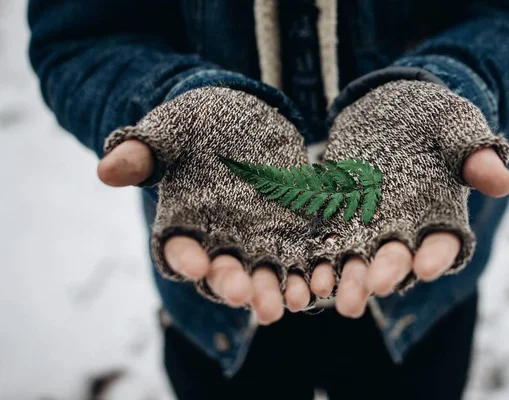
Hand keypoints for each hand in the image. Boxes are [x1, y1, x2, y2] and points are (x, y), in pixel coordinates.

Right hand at [98, 86, 333, 324]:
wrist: (244, 115)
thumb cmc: (196, 123)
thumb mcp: (169, 130)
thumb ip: (142, 152)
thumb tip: (106, 170)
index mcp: (183, 224)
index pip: (177, 249)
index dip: (183, 257)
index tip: (193, 263)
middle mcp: (219, 241)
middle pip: (223, 273)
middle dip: (232, 285)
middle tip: (243, 294)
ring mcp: (257, 241)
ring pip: (264, 275)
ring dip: (274, 290)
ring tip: (286, 301)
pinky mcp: (292, 233)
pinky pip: (301, 259)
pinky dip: (309, 273)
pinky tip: (320, 282)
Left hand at [307, 79, 508, 317]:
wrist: (387, 109)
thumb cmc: (430, 117)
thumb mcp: (455, 126)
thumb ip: (474, 153)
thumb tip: (503, 182)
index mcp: (441, 215)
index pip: (444, 242)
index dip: (437, 255)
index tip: (427, 267)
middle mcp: (406, 230)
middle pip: (398, 260)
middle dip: (388, 274)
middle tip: (377, 287)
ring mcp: (370, 228)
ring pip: (362, 263)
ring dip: (352, 282)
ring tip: (340, 299)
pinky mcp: (338, 220)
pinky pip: (330, 245)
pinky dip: (322, 264)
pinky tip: (313, 279)